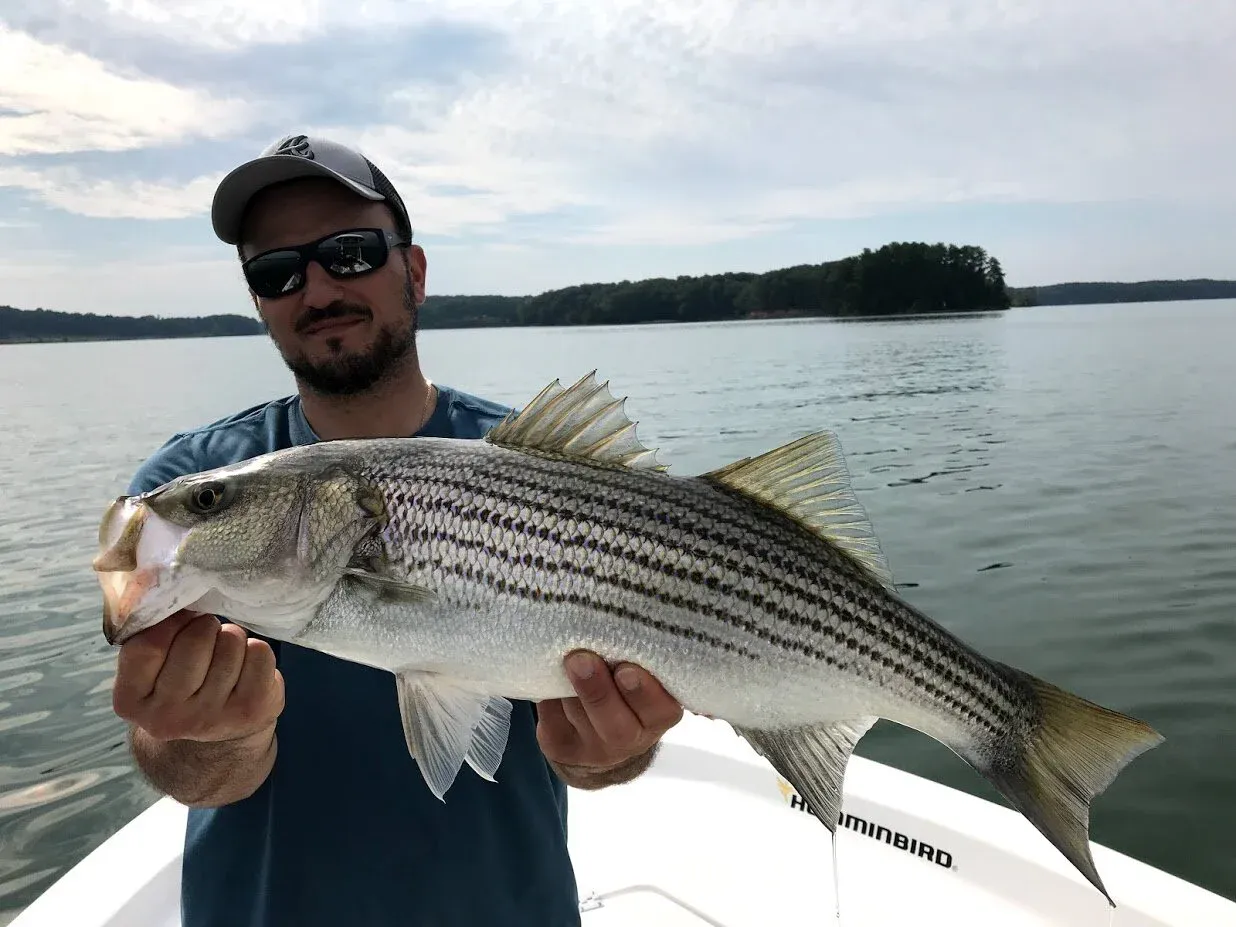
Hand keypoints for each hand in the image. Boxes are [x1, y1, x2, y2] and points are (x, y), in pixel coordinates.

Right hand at [112, 610, 284, 743]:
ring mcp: (211, 718)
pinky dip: (256, 651)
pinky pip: (260, 652)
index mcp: (130, 702)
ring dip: (231, 639)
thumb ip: (148, 631)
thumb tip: (160, 580)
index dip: (171, 621)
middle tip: (206, 642)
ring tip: (224, 658)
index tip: (180, 621)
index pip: (148, 643)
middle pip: (196, 638)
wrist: (215, 739)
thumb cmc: (179, 683)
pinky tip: (246, 670)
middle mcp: (167, 718)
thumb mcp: (151, 665)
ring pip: (230, 641)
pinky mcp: (251, 711)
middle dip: (205, 628)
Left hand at [536, 650, 682, 784]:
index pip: (661, 711)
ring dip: (569, 686)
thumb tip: (608, 626)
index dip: (644, 692)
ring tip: (567, 659)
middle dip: (598, 691)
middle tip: (582, 659)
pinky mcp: (560, 747)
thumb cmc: (624, 687)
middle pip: (616, 726)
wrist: (597, 734)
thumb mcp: (639, 673)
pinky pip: (552, 718)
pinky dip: (551, 695)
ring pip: (578, 716)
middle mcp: (630, 740)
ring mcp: (593, 750)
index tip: (626, 669)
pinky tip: (553, 679)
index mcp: (657, 718)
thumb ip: (632, 656)